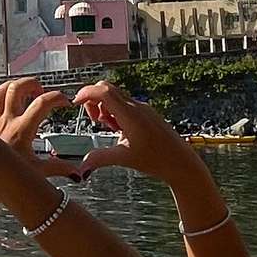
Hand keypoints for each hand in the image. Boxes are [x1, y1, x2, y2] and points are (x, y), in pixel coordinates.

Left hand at [0, 78, 75, 178]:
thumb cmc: (9, 177)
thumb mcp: (38, 171)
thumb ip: (59, 168)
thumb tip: (78, 173)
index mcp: (22, 131)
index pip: (42, 104)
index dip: (57, 97)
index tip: (65, 101)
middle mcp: (7, 122)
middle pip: (17, 88)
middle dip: (32, 84)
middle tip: (41, 92)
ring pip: (0, 91)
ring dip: (14, 86)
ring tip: (25, 92)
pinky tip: (4, 97)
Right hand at [73, 82, 205, 182]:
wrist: (181, 162)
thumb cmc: (157, 160)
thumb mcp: (124, 159)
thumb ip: (99, 159)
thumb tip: (80, 169)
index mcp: (130, 115)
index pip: (103, 91)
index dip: (85, 93)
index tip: (74, 104)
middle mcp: (136, 106)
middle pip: (107, 88)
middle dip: (93, 100)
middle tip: (94, 120)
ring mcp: (143, 108)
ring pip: (116, 96)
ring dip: (105, 107)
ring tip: (108, 128)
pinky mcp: (146, 113)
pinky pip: (125, 104)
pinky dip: (115, 112)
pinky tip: (119, 130)